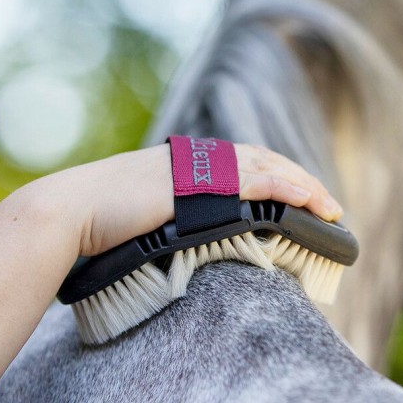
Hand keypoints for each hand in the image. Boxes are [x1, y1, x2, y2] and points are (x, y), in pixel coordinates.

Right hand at [27, 143, 342, 259]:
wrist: (71, 212)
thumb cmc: (99, 222)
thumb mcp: (145, 214)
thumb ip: (173, 218)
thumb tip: (189, 242)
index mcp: (189, 163)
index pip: (250, 161)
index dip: (283, 176)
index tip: (308, 196)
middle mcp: (198, 159)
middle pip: (268, 161)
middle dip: (303, 182)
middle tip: (332, 207)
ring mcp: (198, 169)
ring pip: (268, 169)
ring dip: (304, 187)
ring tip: (330, 208)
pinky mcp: (198, 185)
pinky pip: (253, 183)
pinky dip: (284, 189)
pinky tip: (306, 201)